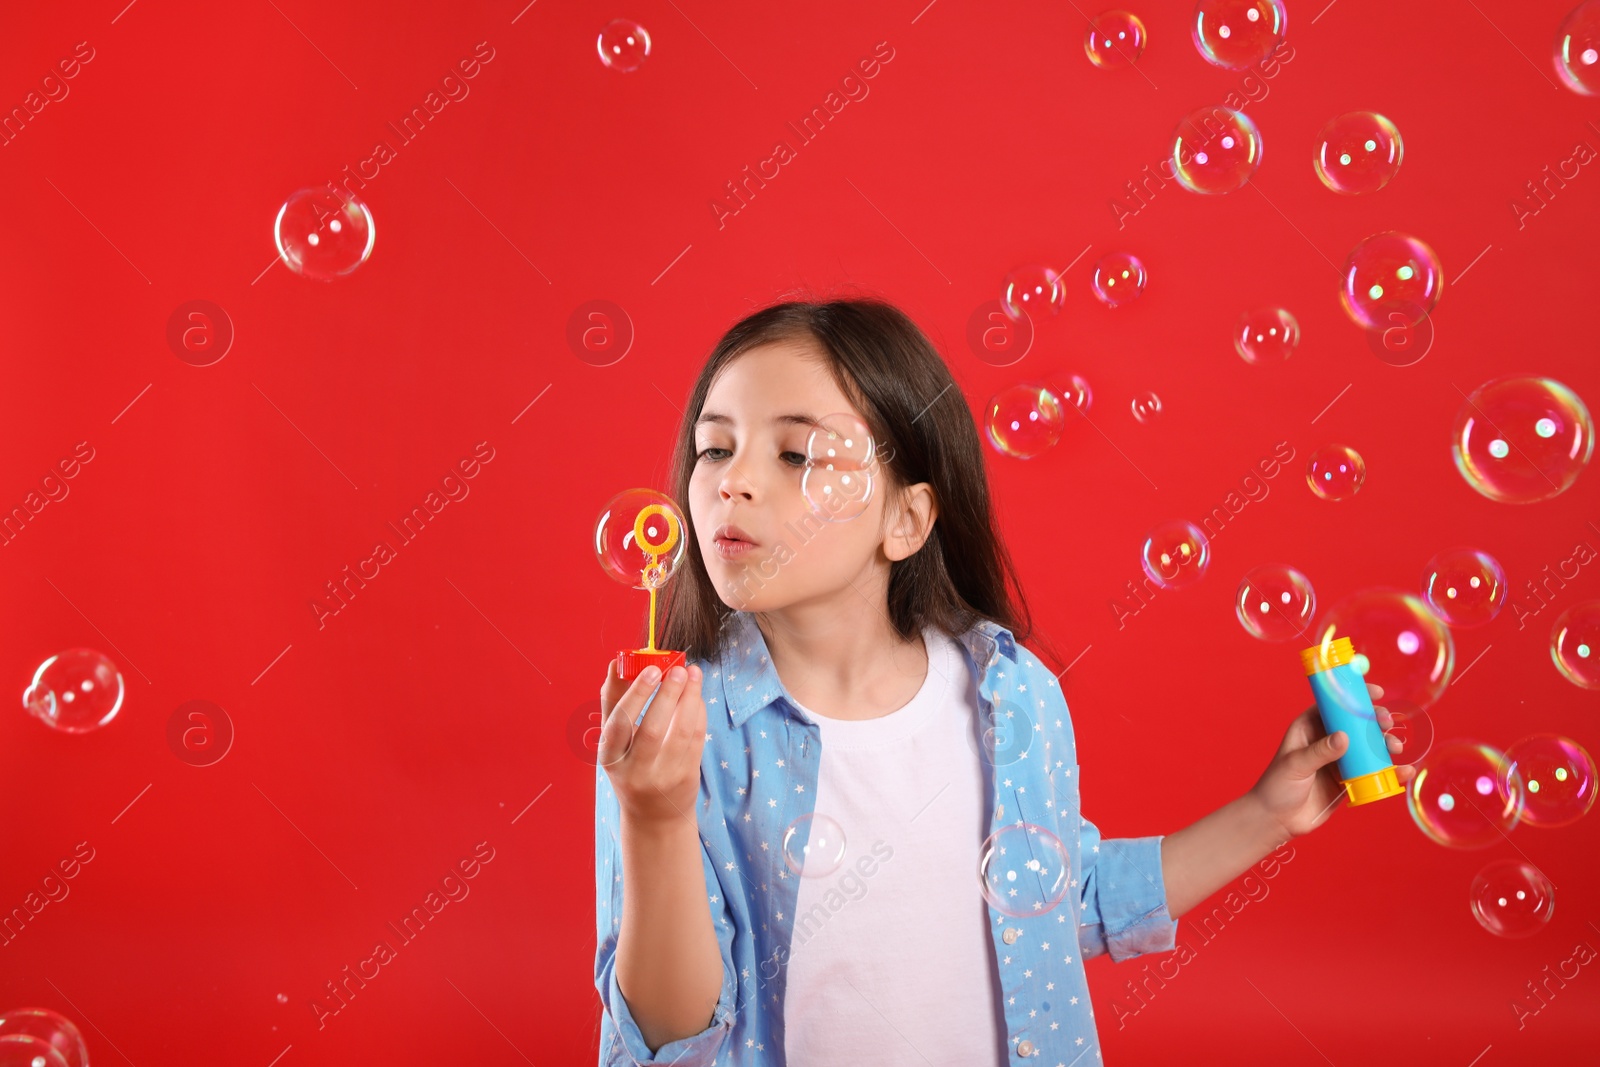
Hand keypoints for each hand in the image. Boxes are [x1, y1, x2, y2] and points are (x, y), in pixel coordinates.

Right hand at [597, 660, 707, 827]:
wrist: (652, 814)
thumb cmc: (630, 764)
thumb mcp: (615, 740)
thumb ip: (614, 701)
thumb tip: (617, 661)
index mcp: (610, 757)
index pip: (620, 723)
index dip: (636, 695)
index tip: (653, 669)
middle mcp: (634, 770)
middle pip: (653, 730)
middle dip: (668, 695)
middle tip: (679, 668)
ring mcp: (662, 777)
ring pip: (680, 733)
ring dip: (690, 699)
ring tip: (694, 674)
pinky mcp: (686, 778)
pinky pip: (696, 740)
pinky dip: (699, 714)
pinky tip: (697, 696)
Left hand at [1248, 682, 1417, 838]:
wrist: (1277, 820)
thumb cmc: (1277, 786)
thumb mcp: (1295, 765)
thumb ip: (1319, 752)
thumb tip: (1344, 737)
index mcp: (1309, 727)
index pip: (1334, 705)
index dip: (1354, 696)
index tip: (1375, 693)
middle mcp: (1326, 740)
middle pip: (1355, 724)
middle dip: (1374, 720)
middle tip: (1387, 723)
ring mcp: (1339, 760)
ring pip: (1367, 747)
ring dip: (1384, 744)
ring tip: (1394, 747)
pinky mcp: (1348, 780)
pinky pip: (1372, 772)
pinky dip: (1389, 771)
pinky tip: (1404, 772)